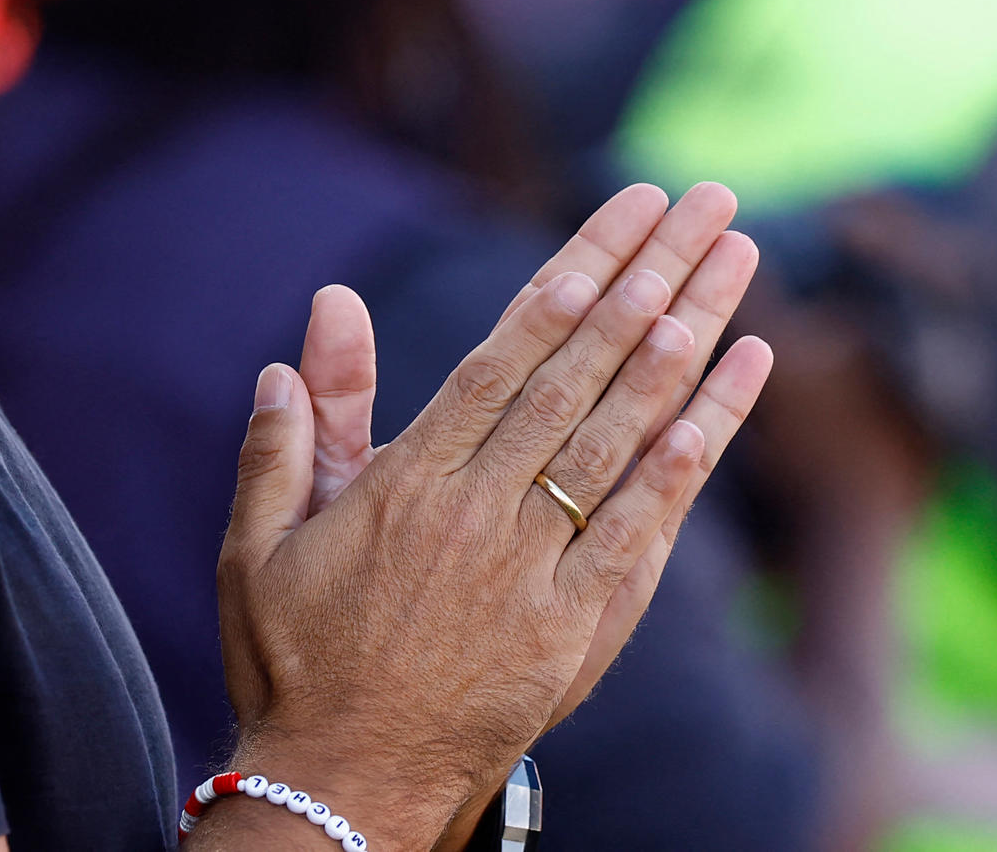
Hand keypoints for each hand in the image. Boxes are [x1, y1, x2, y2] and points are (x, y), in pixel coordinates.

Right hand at [209, 183, 771, 850]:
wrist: (339, 789)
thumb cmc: (296, 661)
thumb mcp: (264, 542)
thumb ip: (296, 431)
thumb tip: (315, 318)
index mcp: (408, 479)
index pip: (508, 350)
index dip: (573, 278)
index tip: (623, 218)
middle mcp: (479, 509)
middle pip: (580, 371)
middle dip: (650, 279)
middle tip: (706, 207)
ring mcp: (532, 569)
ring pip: (620, 433)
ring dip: (683, 345)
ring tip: (731, 270)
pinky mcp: (574, 628)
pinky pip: (643, 527)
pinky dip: (690, 455)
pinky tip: (729, 393)